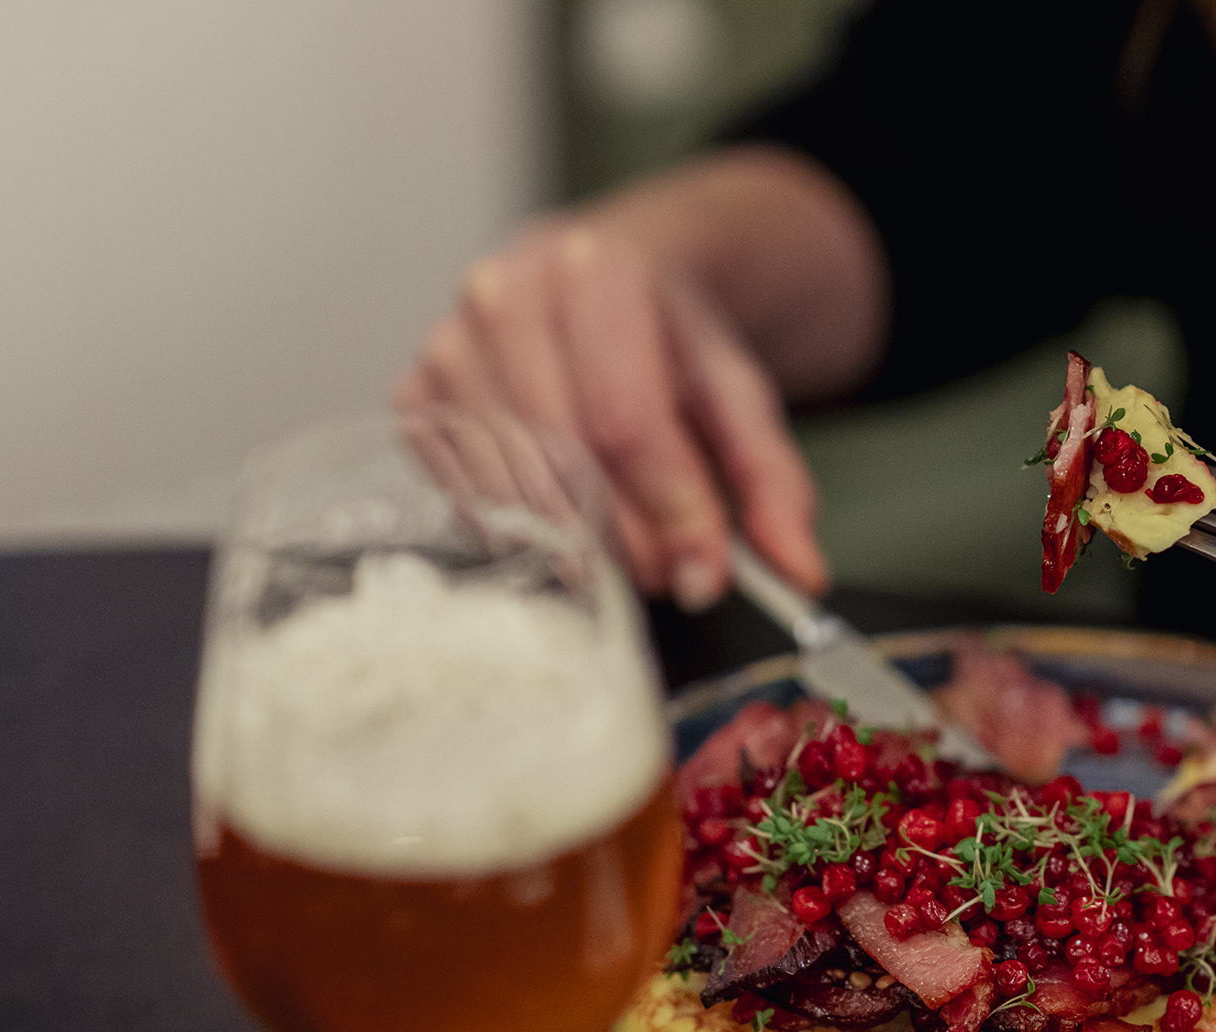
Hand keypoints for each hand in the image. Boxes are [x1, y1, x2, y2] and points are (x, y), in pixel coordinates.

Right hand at [396, 222, 828, 609]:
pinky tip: (568, 528)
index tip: (707, 575)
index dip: (670, 510)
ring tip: (631, 559)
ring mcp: (447, 341)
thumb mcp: (739, 393)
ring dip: (577, 546)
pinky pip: (462, 490)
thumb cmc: (668, 335)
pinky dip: (521, 531)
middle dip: (628, 539)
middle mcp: (506, 294)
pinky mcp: (416, 391)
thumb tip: (799, 572)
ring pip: (507, 482)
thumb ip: (773, 481)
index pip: (626, 419)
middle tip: (672, 577)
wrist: (601, 273)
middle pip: (563, 456)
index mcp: (597, 271)